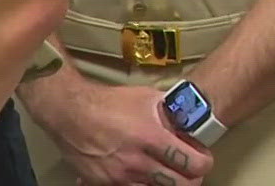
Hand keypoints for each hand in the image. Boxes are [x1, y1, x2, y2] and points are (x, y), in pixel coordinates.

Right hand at [23, 78, 210, 185]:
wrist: (70, 113)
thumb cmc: (111, 102)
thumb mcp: (147, 98)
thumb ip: (170, 112)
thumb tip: (189, 118)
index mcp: (151, 137)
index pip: (190, 162)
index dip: (203, 163)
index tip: (204, 159)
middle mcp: (137, 161)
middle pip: (178, 184)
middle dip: (191, 179)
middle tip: (193, 172)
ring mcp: (119, 176)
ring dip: (167, 184)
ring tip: (170, 174)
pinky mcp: (104, 183)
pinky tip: (147, 176)